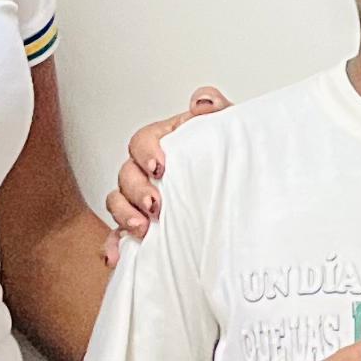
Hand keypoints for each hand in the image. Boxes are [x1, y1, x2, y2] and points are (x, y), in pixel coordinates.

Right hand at [102, 86, 230, 251]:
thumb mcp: (229, 131)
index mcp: (165, 143)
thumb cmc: (230, 159)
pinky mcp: (143, 226)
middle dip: (137, 190)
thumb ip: (217, 110)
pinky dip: (114, 246)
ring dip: (124, 215)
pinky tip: (115, 257)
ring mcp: (142, 199)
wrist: (247, 193)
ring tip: (142, 229)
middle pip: (126, 174)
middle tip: (155, 205)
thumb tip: (202, 102)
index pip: (142, 141)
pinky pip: (119, 236)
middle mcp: (148, 171)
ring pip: (117, 202)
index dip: (146, 152)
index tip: (160, 167)